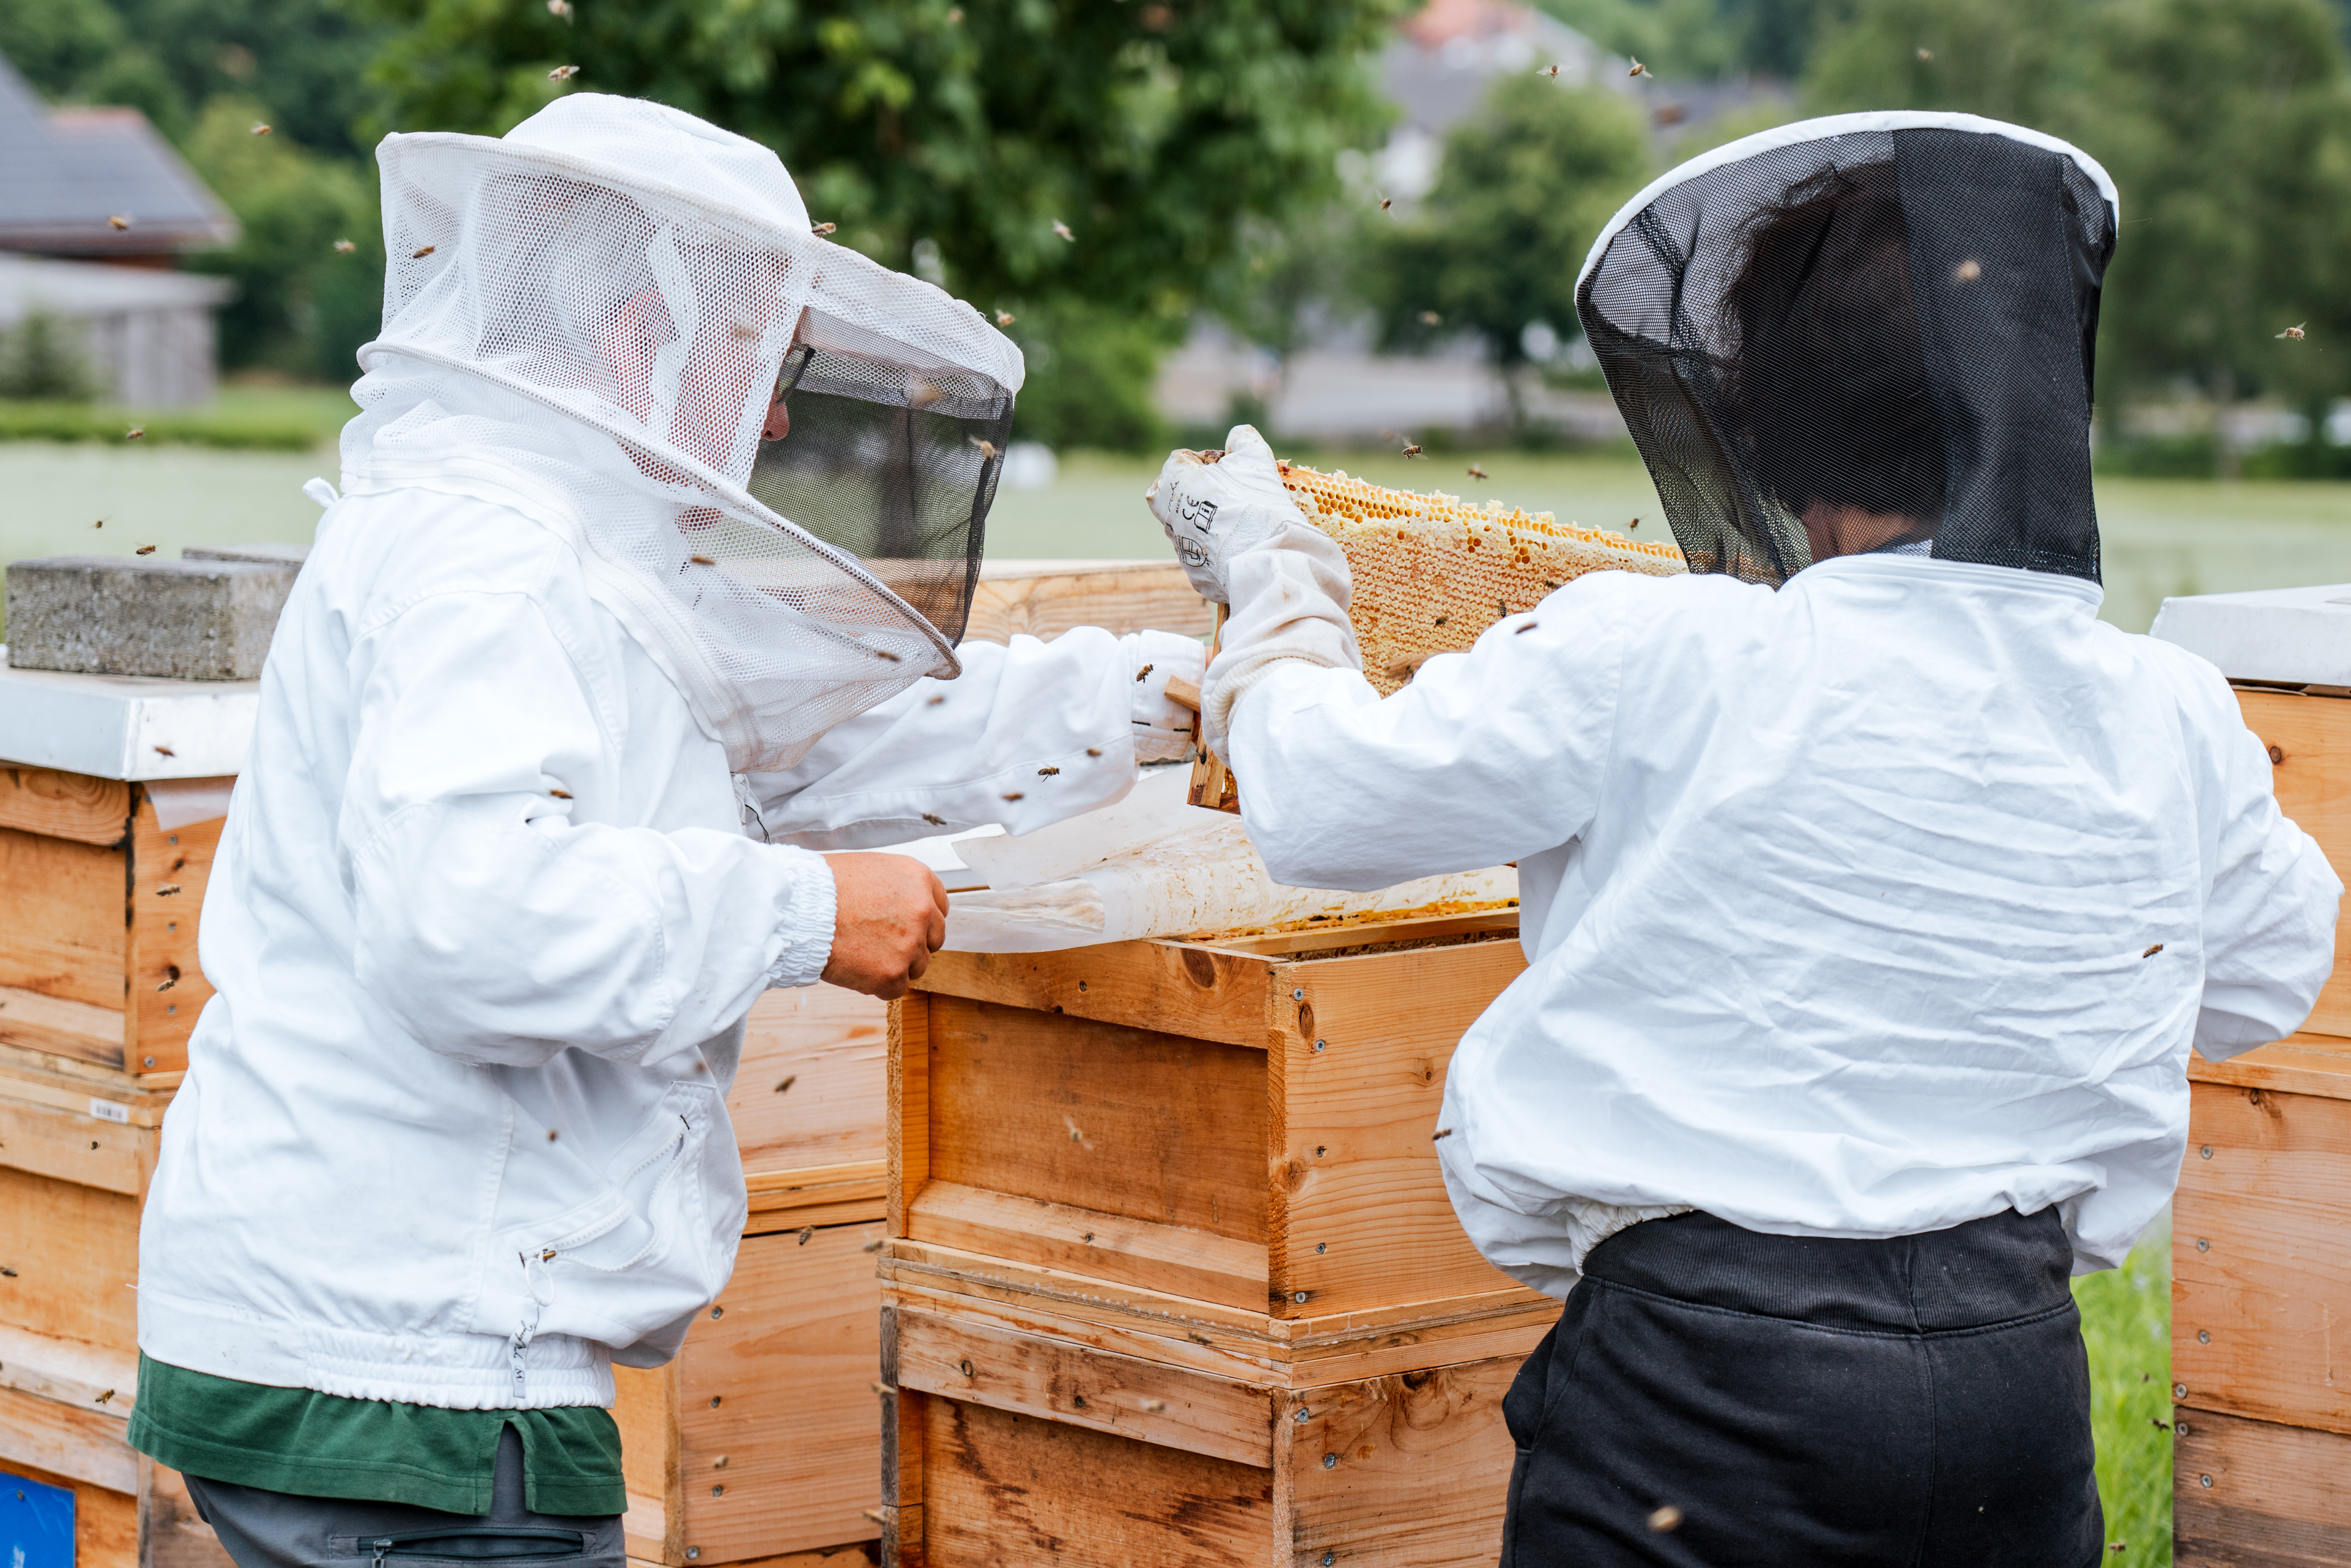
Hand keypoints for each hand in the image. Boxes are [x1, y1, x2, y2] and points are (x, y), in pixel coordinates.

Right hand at [820, 853, 948, 999]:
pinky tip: (855, 968)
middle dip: (912, 944)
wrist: (799, 909)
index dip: (922, 920)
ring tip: (861, 953)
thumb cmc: (824, 887)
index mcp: (919, 880)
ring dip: (894, 965)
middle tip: (881, 944)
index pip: (940, 908)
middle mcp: (922, 911)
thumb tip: (904, 909)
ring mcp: (909, 945)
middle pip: (932, 940)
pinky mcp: (892, 974)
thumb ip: (898, 891)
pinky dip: (876, 984)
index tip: (906, 925)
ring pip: (916, 967)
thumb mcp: (872, 871)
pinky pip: (895, 989)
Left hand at [1144, 423, 1305, 602]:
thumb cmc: (1258, 504)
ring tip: (1244, 525)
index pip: (1181, 462)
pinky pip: (1209, 560)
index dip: (1207, 461)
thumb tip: (1238, 436)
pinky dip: (1223, 554)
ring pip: (1194, 530)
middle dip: (1205, 494)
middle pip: (1183, 498)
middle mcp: (1169, 519)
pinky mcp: (1198, 578)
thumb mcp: (1255, 458)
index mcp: (1173, 483)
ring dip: (1213, 525)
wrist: (1269, 559)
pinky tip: (1245, 550)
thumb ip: (1243, 440)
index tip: (1230, 468)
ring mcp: (1183, 552)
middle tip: (1235, 495)